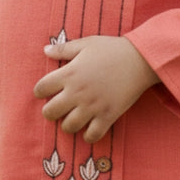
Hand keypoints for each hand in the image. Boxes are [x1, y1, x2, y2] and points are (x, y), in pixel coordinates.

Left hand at [34, 35, 158, 142]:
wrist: (140, 59)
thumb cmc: (111, 49)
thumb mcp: (86, 43)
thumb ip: (63, 49)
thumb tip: (44, 51)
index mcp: (69, 73)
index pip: (41, 88)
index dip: (39, 91)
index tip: (44, 92)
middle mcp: (77, 92)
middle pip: (50, 112)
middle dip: (49, 111)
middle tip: (57, 108)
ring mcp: (92, 106)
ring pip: (68, 127)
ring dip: (67, 124)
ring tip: (73, 118)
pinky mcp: (108, 116)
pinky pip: (92, 135)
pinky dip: (88, 135)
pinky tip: (89, 128)